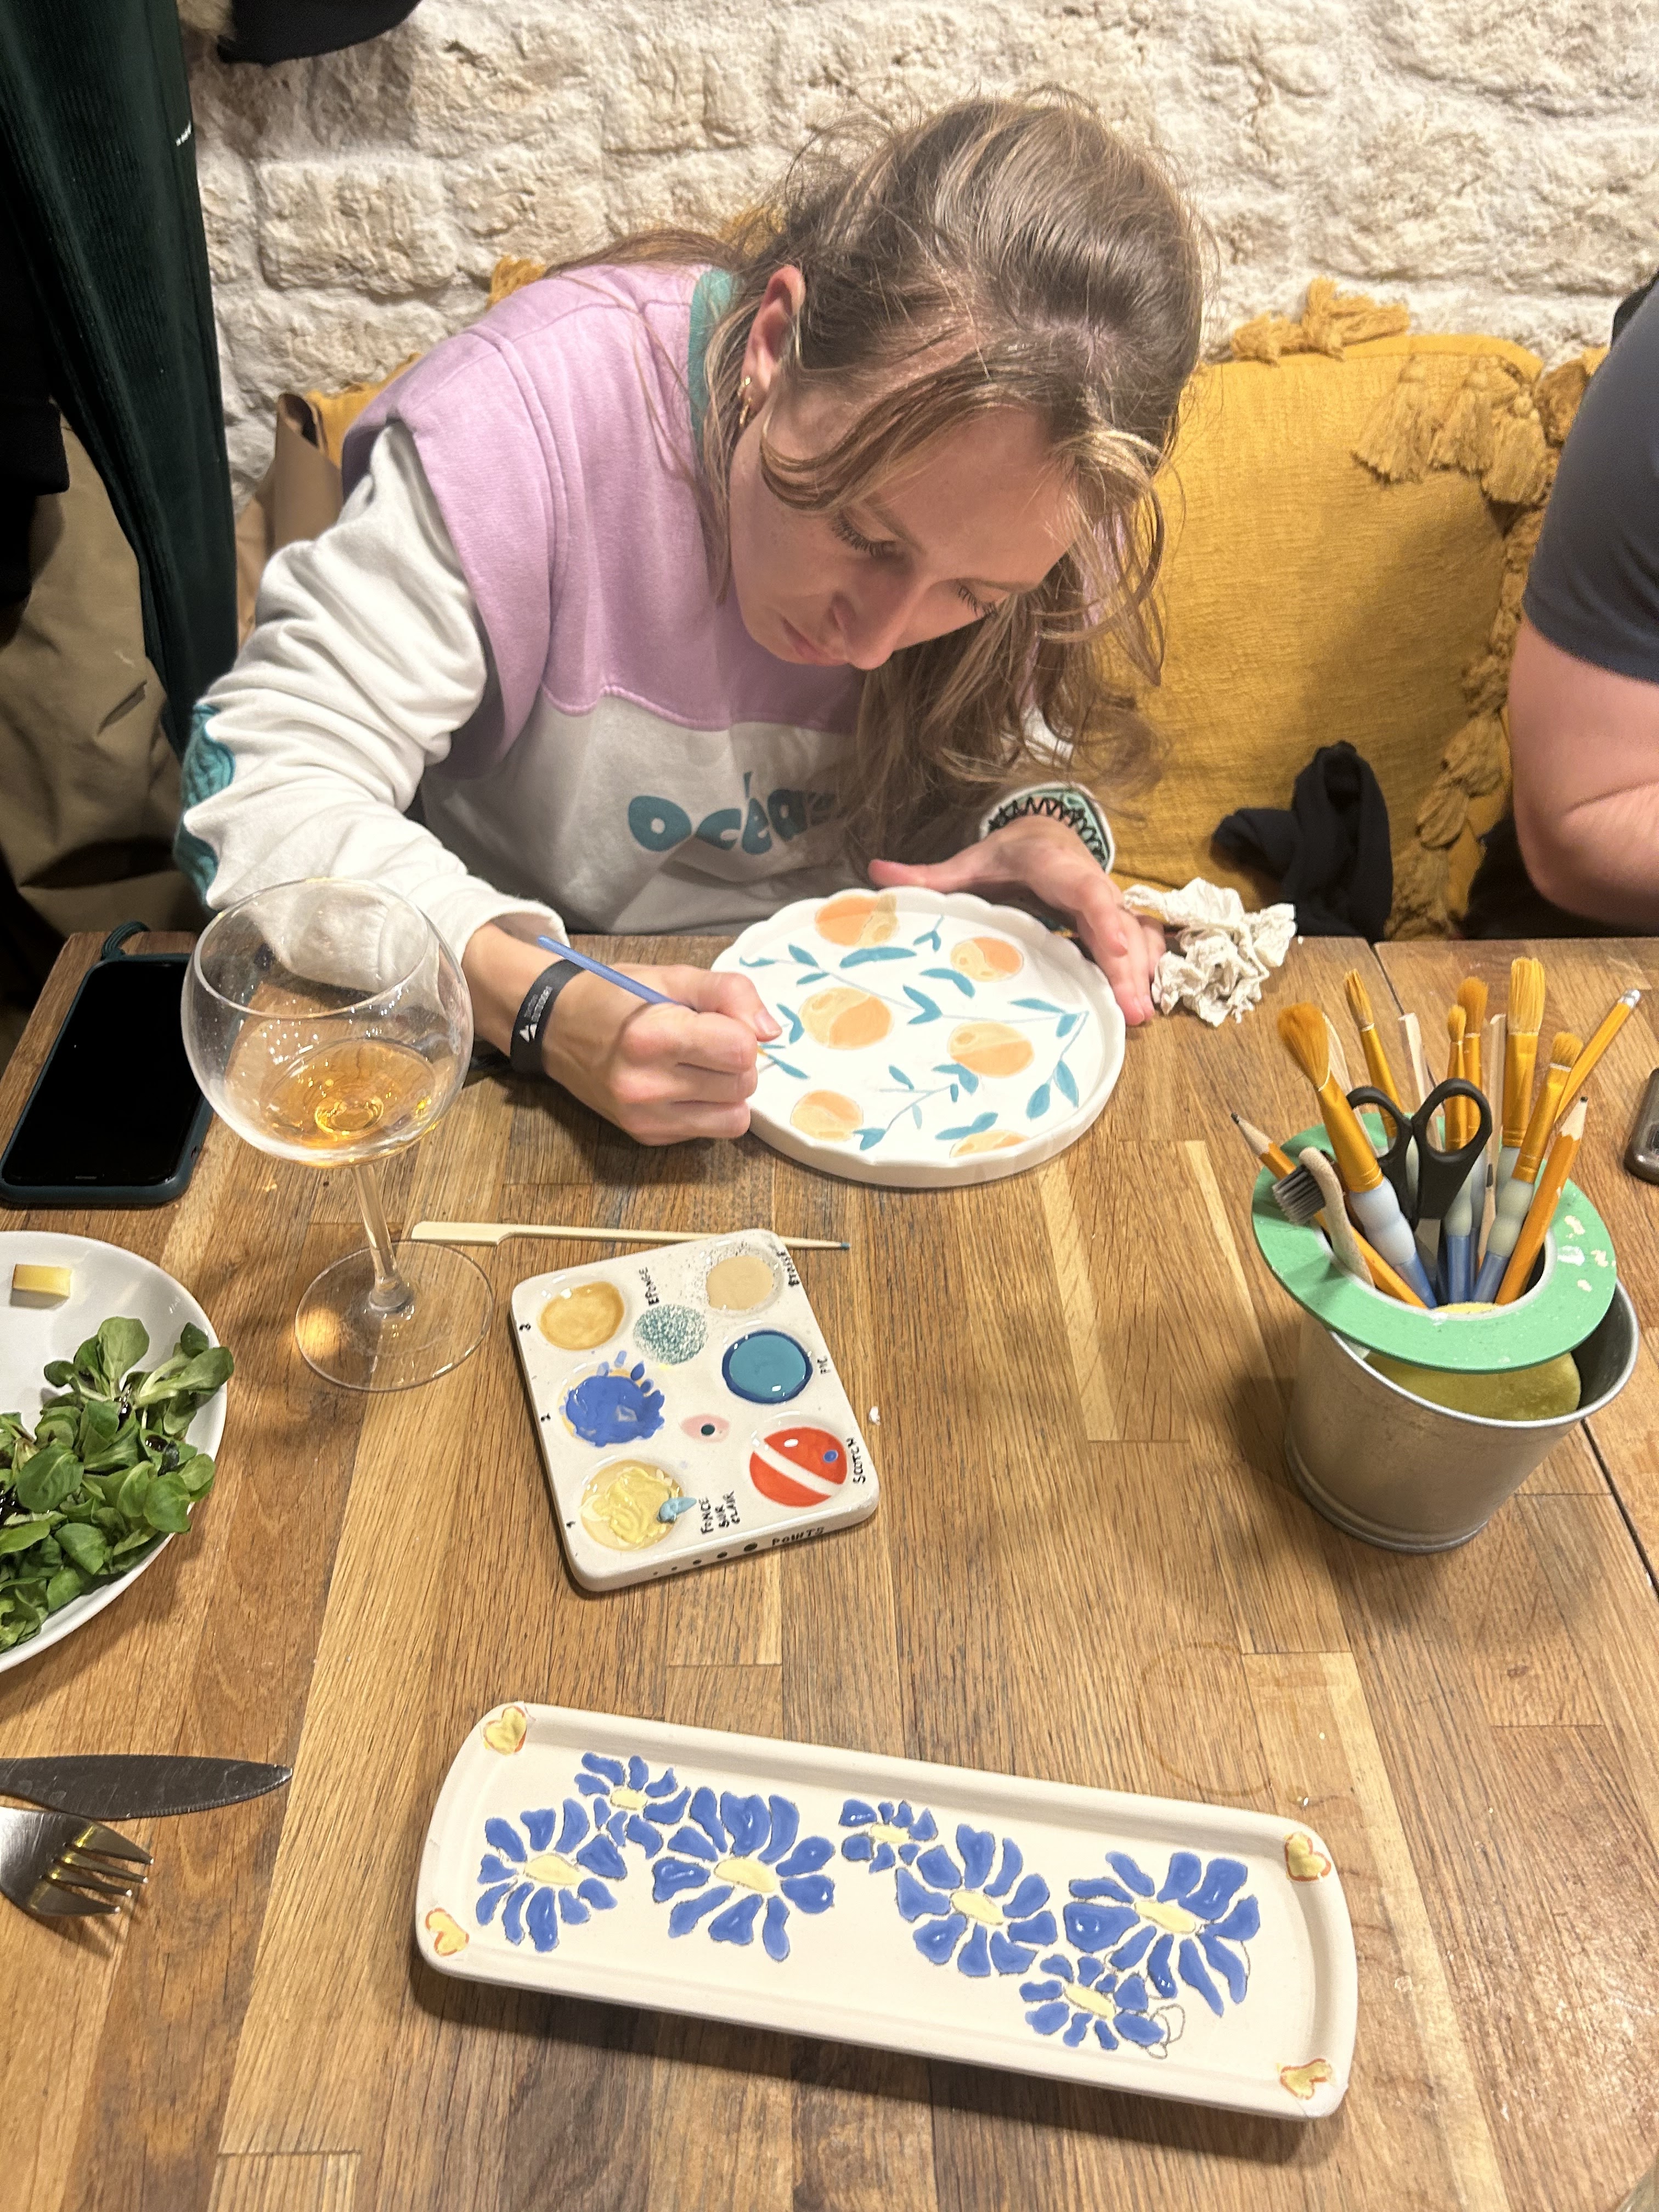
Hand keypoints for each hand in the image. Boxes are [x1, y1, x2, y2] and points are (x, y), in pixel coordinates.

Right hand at [545, 964, 780, 1143]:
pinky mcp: (646, 1137)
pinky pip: (711, 1131)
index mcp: (652, 1036)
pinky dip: (710, 1109)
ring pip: (735, 1117)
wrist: (557, 1028)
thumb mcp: (674, 977)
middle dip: (737, 1061)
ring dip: (729, 1090)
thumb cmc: (618, 997)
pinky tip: (682, 1086)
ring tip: (697, 1066)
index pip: (741, 1050)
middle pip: (743, 1084)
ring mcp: (645, 1118)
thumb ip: (730, 993)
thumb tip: (772, 1032)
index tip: (718, 1021)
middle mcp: (646, 1085)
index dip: (742, 1031)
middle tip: (706, 1043)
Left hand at [869, 818, 1165, 1024]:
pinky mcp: (1115, 922)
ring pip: (1136, 937)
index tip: (1113, 951)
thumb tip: (875, 875)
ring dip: (1141, 975)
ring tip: (1139, 1018)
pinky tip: (1141, 1007)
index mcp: (1056, 867)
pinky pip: (1140, 945)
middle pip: (1118, 925)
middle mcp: (1091, 886)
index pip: (1087, 891)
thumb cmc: (1008, 854)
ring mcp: (1108, 906)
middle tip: (1133, 1012)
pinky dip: (1145, 971)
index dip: (1102, 920)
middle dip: (1127, 968)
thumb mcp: (970, 861)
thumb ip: (928, 875)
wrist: (1047, 833)